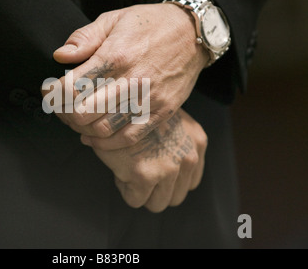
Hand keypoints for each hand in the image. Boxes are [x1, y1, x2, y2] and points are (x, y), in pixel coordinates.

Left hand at [51, 3, 208, 150]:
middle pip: (83, 113)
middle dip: (64, 113)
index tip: (49, 91)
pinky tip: (93, 137)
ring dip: (82, 129)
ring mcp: (148, 99)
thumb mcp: (114, 18)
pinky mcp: (161, 112)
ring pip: (103, 129)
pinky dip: (106, 143)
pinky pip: (129, 137)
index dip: (53, 94)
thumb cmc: (150, 24)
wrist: (193, 33)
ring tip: (76, 120)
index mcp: (115, 55)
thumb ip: (84, 37)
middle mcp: (131, 80)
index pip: (72, 87)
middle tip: (61, 107)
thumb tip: (60, 56)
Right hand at [82, 109, 206, 212]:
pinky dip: (124, 188)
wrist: (110, 104)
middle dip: (156, 190)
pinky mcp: (145, 176)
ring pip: (157, 203)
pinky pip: (135, 200)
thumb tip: (174, 169)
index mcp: (197, 141)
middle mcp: (188, 156)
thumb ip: (177, 141)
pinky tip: (119, 167)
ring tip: (129, 168)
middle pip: (175, 197)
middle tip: (138, 169)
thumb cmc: (135, 110)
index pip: (190, 182)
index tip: (152, 166)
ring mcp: (169, 168)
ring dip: (141, 192)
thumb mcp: (168, 119)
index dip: (168, 179)